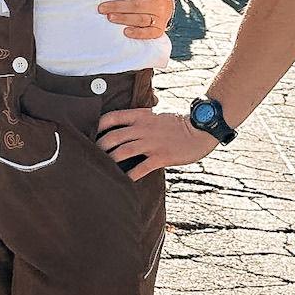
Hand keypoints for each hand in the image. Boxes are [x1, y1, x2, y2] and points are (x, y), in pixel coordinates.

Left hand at [94, 107, 217, 181]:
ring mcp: (151, 143)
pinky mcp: (160, 157)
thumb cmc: (181, 120)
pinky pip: (140, 168)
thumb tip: (135, 114)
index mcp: (141, 116)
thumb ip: (144, 114)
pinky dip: (129, 176)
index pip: (112, 117)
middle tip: (92, 155)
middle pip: (112, 137)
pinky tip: (123, 182)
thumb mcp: (159, 112)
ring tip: (102, 168)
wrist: (202, 128)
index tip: (91, 134)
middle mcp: (143, 128)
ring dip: (110, 161)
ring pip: (122, 152)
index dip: (98, 126)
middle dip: (99, 147)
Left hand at [97, 0, 173, 41]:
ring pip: (140, 19)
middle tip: (101, 8)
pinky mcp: (158, 30)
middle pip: (136, 5)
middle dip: (117, 6)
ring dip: (124, 18)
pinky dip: (138, 33)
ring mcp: (159, 18)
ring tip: (109, 17)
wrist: (168, 7)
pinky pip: (149, 33)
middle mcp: (158, 4)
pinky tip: (126, 32)